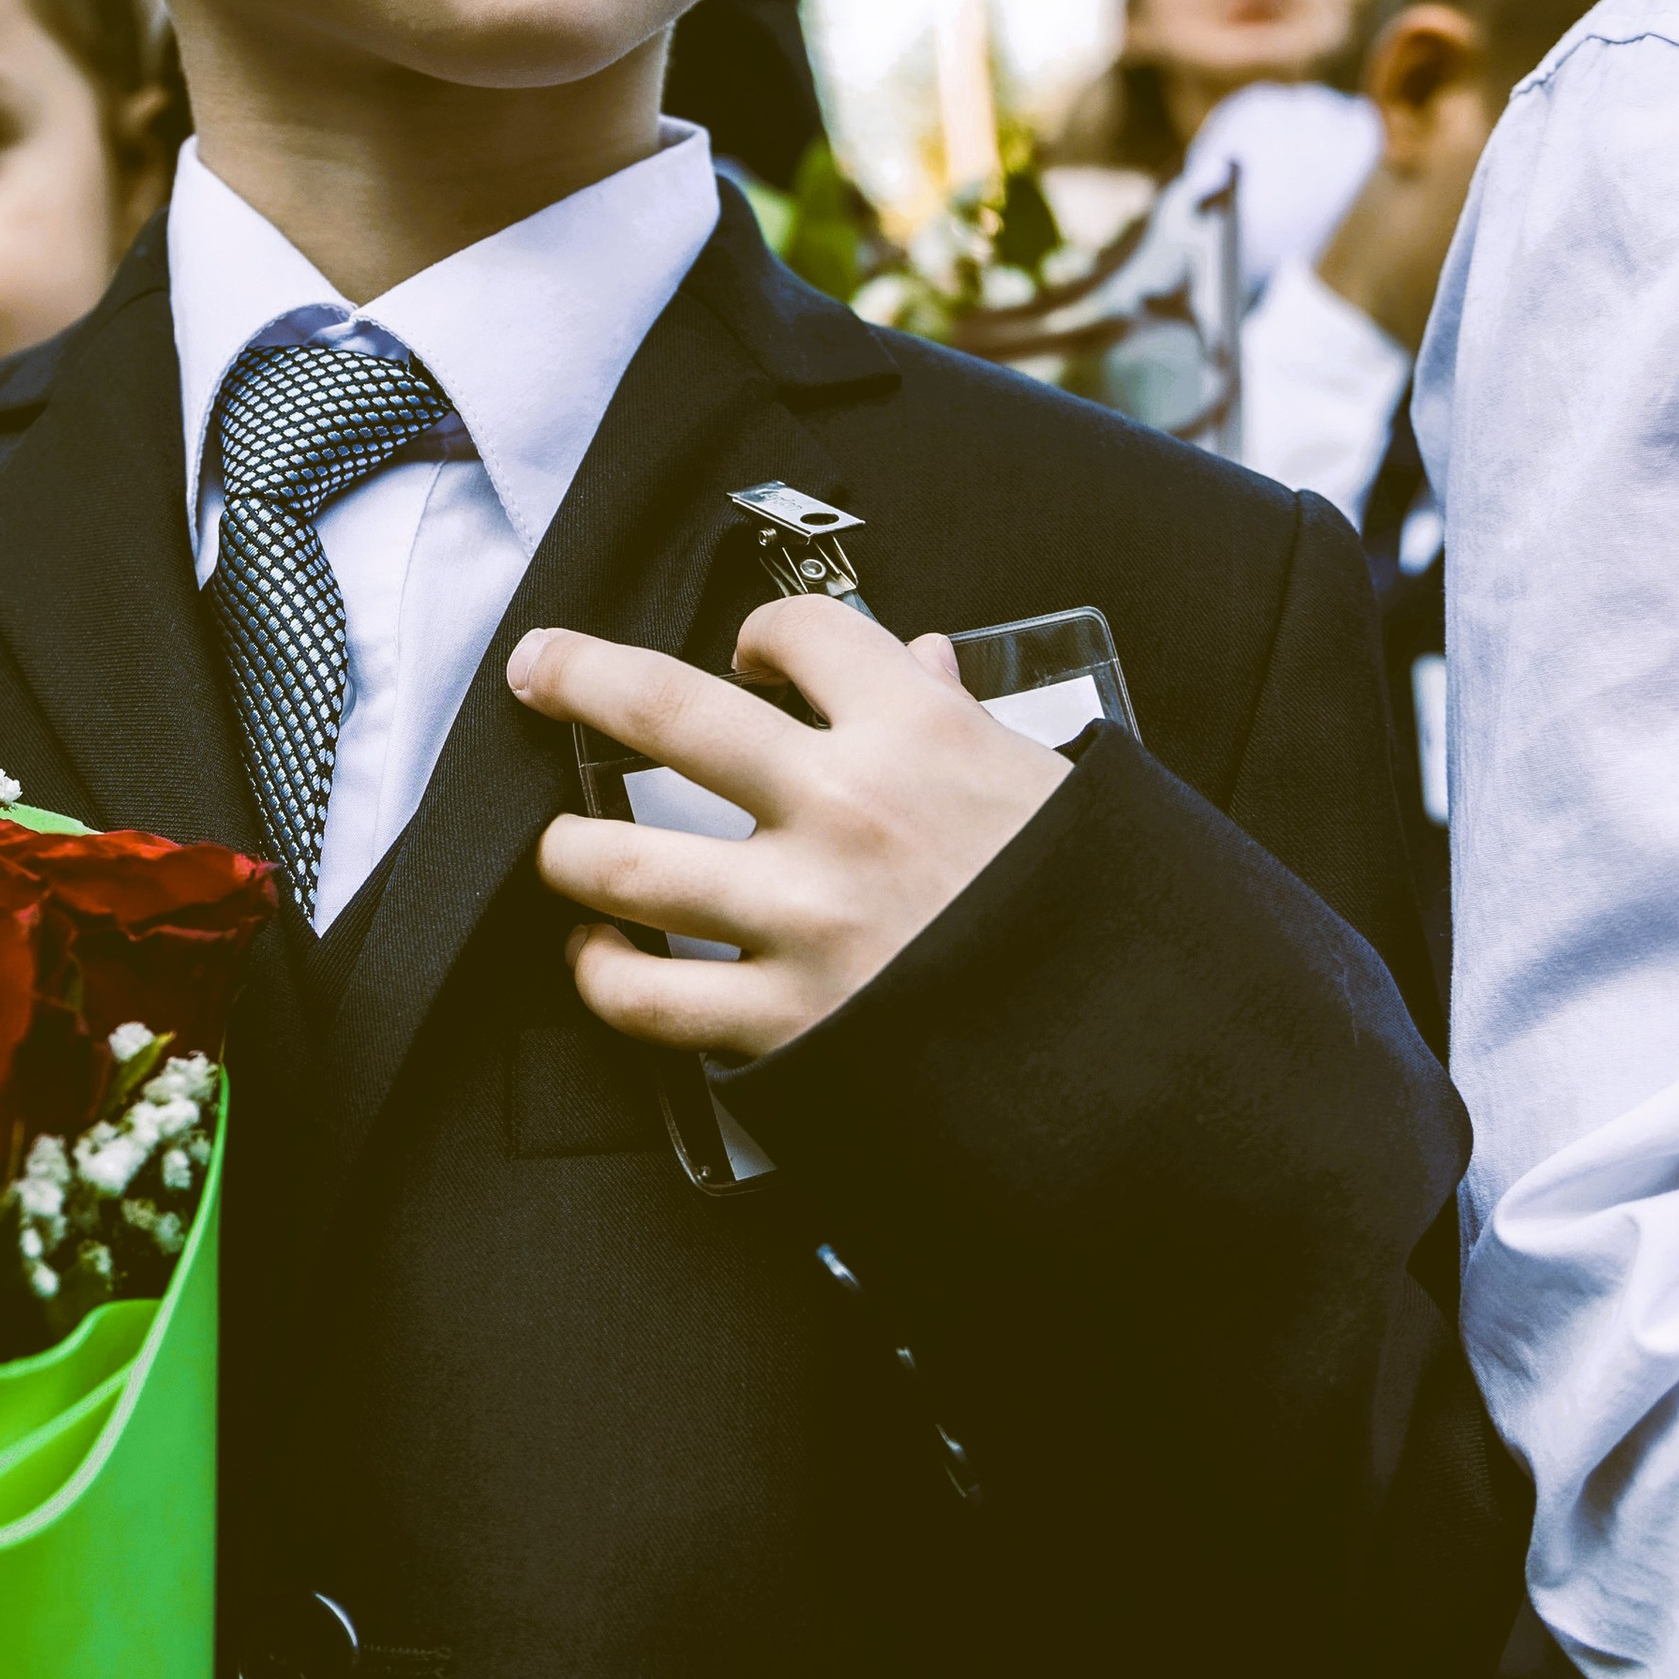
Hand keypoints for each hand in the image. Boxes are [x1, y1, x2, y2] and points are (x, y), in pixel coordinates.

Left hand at [510, 599, 1069, 1061]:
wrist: (1146, 1048)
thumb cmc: (1100, 908)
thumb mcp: (1045, 784)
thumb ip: (958, 720)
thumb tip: (920, 656)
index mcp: (919, 730)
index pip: (796, 630)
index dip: (757, 629)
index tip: (745, 650)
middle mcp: (845, 807)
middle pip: (663, 709)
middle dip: (575, 676)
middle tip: (532, 669)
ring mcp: (806, 916)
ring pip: (623, 861)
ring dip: (567, 850)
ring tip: (555, 848)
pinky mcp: (789, 1021)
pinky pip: (649, 997)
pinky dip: (601, 973)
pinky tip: (596, 955)